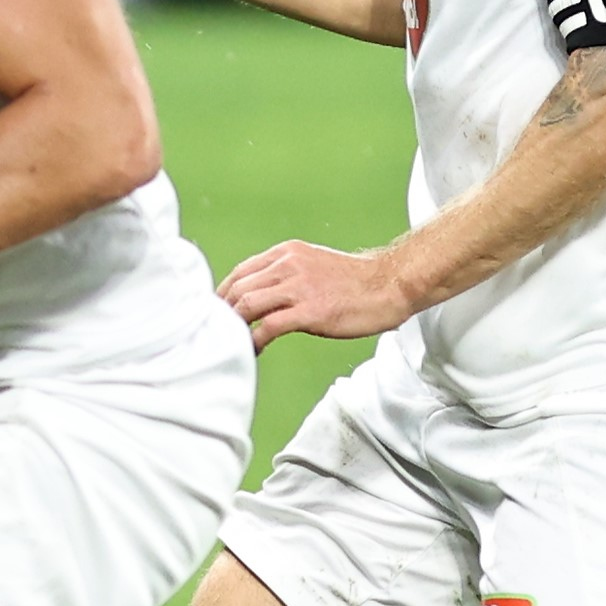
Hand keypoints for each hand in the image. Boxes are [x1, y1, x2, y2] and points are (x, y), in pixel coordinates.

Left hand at [218, 239, 417, 350]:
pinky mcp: (310, 311)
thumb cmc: (354, 281)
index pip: (240, 272)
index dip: (223, 295)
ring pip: (246, 305)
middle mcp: (287, 265)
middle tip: (217, 334)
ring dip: (233, 327)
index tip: (217, 314)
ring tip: (231, 343)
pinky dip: (253, 341)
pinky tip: (253, 351)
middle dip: (222, 313)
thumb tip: (261, 295)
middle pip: (237, 288)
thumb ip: (286, 275)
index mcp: (286, 253)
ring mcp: (298, 288)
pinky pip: (268, 327)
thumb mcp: (312, 265)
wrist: (389, 285)